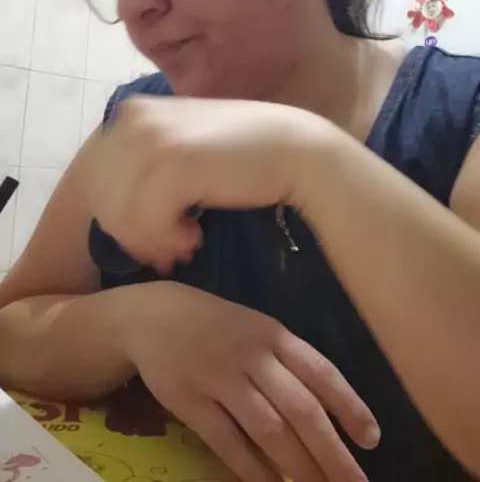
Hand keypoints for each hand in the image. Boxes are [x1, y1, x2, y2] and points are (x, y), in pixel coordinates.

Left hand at [89, 96, 323, 269]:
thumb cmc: (240, 154)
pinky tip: (196, 236)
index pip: (97, 178)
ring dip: (152, 241)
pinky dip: (168, 241)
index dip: (120, 213)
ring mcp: (152, 138)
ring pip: (120, 215)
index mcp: (132, 111)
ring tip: (187, 242)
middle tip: (173, 244)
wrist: (296, 149)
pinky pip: (145, 223)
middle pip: (103, 199)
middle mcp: (135, 118)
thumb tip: (108, 215)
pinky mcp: (174, 163)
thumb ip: (143, 164)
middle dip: (134, 232)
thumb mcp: (181, 145)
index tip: (154, 231)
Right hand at [121, 281, 378, 481]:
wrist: (154, 315)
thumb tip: (330, 415)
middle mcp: (253, 355)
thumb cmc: (218, 327)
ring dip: (299, 467)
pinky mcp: (190, 401)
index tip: (372, 440)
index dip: (350, 406)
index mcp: (275, 335)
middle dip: (332, 453)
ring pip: (269, 430)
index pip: (322, 372)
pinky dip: (253, 470)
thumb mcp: (257, 330)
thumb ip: (289, 366)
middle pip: (301, 409)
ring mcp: (220, 377)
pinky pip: (228, 442)